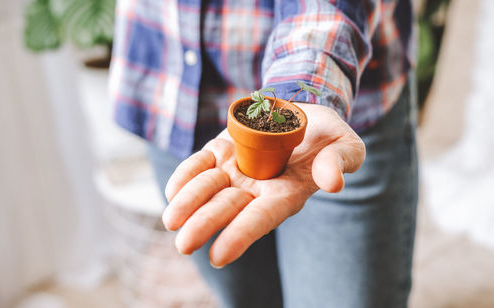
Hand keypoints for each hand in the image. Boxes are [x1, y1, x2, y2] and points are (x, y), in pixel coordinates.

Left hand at [162, 103, 365, 267]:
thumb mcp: (345, 144)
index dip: (241, 235)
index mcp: (286, 193)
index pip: (261, 218)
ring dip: (188, 203)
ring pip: (208, 189)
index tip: (218, 256)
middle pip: (228, 208)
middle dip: (206, 224)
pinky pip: (199, 165)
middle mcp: (256, 187)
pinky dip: (185, 175)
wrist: (301, 112)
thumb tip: (332, 183)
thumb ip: (340, 161)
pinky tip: (172, 190)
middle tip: (184, 244)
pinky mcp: (220, 151)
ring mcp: (235, 170)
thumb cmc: (327, 134)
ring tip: (170, 220)